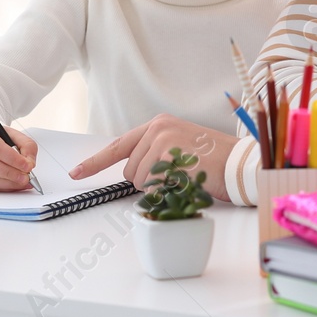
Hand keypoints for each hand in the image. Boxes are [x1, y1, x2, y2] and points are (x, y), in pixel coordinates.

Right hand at [0, 126, 38, 191]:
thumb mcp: (13, 136)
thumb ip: (26, 145)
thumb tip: (29, 162)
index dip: (12, 158)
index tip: (27, 165)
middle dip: (10, 173)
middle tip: (25, 177)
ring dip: (7, 183)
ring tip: (22, 182)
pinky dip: (2, 188)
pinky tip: (14, 186)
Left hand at [69, 114, 239, 200]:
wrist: (241, 163)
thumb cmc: (213, 160)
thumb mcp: (181, 146)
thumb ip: (155, 152)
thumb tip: (132, 172)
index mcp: (158, 125)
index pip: (118, 145)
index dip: (94, 162)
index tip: (75, 173)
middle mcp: (157, 129)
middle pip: (130, 170)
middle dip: (148, 181)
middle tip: (177, 175)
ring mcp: (163, 142)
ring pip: (140, 181)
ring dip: (159, 187)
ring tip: (185, 176)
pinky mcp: (170, 157)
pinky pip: (155, 186)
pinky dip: (169, 191)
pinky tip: (189, 180)